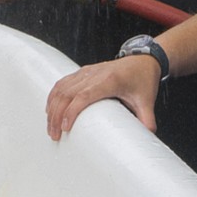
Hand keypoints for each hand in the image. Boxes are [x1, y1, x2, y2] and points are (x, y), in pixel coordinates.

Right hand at [46, 55, 162, 138]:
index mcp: (110, 80)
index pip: (84, 95)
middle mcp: (94, 74)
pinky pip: (62, 83)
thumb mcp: (147, 101)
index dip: (72, 111)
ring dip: (52, 108)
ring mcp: (85, 72)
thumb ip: (147, 119)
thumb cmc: (143, 80)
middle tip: (55, 135)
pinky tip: (50, 109)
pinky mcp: (81, 72)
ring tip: (50, 127)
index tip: (65, 128)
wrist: (143, 60)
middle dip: (56, 115)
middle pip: (67, 93)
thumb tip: (147, 136)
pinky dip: (53, 97)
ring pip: (61, 88)